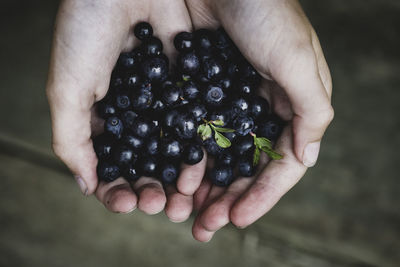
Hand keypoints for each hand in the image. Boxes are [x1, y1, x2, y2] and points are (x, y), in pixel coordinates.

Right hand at [46, 0, 207, 218]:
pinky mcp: (192, 86)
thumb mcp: (67, 87)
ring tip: (184, 199)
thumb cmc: (86, 31)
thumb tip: (85, 184)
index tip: (125, 204)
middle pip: (146, 164)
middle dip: (151, 190)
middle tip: (157, 207)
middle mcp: (137, 115)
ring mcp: (165, 102)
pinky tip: (204, 167)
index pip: (110, 166)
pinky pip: (198, 123)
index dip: (115, 189)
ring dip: (179, 179)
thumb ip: (71, 139)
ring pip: (175, 150)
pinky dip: (201, 147)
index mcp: (104, 119)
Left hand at [183, 0, 333, 240]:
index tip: (238, 219)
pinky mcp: (199, 94)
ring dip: (204, 188)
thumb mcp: (298, 59)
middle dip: (228, 200)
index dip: (263, 194)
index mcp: (289, 106)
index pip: (281, 164)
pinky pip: (193, 135)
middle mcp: (259, 110)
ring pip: (218, 158)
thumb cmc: (265, 11)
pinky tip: (173, 178)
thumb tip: (309, 158)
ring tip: (186, 213)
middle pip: (246, 168)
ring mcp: (227, 105)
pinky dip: (185, 159)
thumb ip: (310, 110)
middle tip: (205, 227)